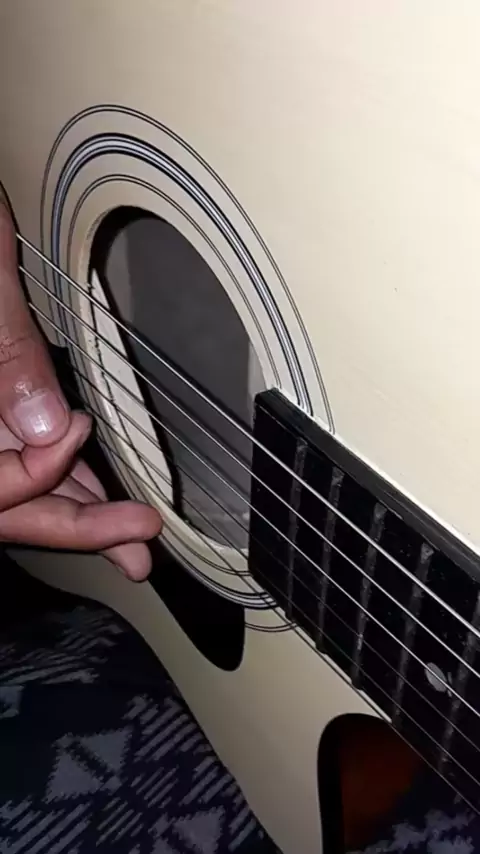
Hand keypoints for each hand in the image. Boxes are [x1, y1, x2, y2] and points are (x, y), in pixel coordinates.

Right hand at [0, 196, 161, 579]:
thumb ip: (6, 351)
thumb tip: (49, 429)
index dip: (32, 473)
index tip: (77, 432)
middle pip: (5, 503)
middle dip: (75, 528)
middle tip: (140, 550)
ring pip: (18, 486)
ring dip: (78, 515)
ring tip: (135, 544)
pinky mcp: (0, 402)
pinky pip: (24, 454)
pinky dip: (65, 478)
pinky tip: (100, 497)